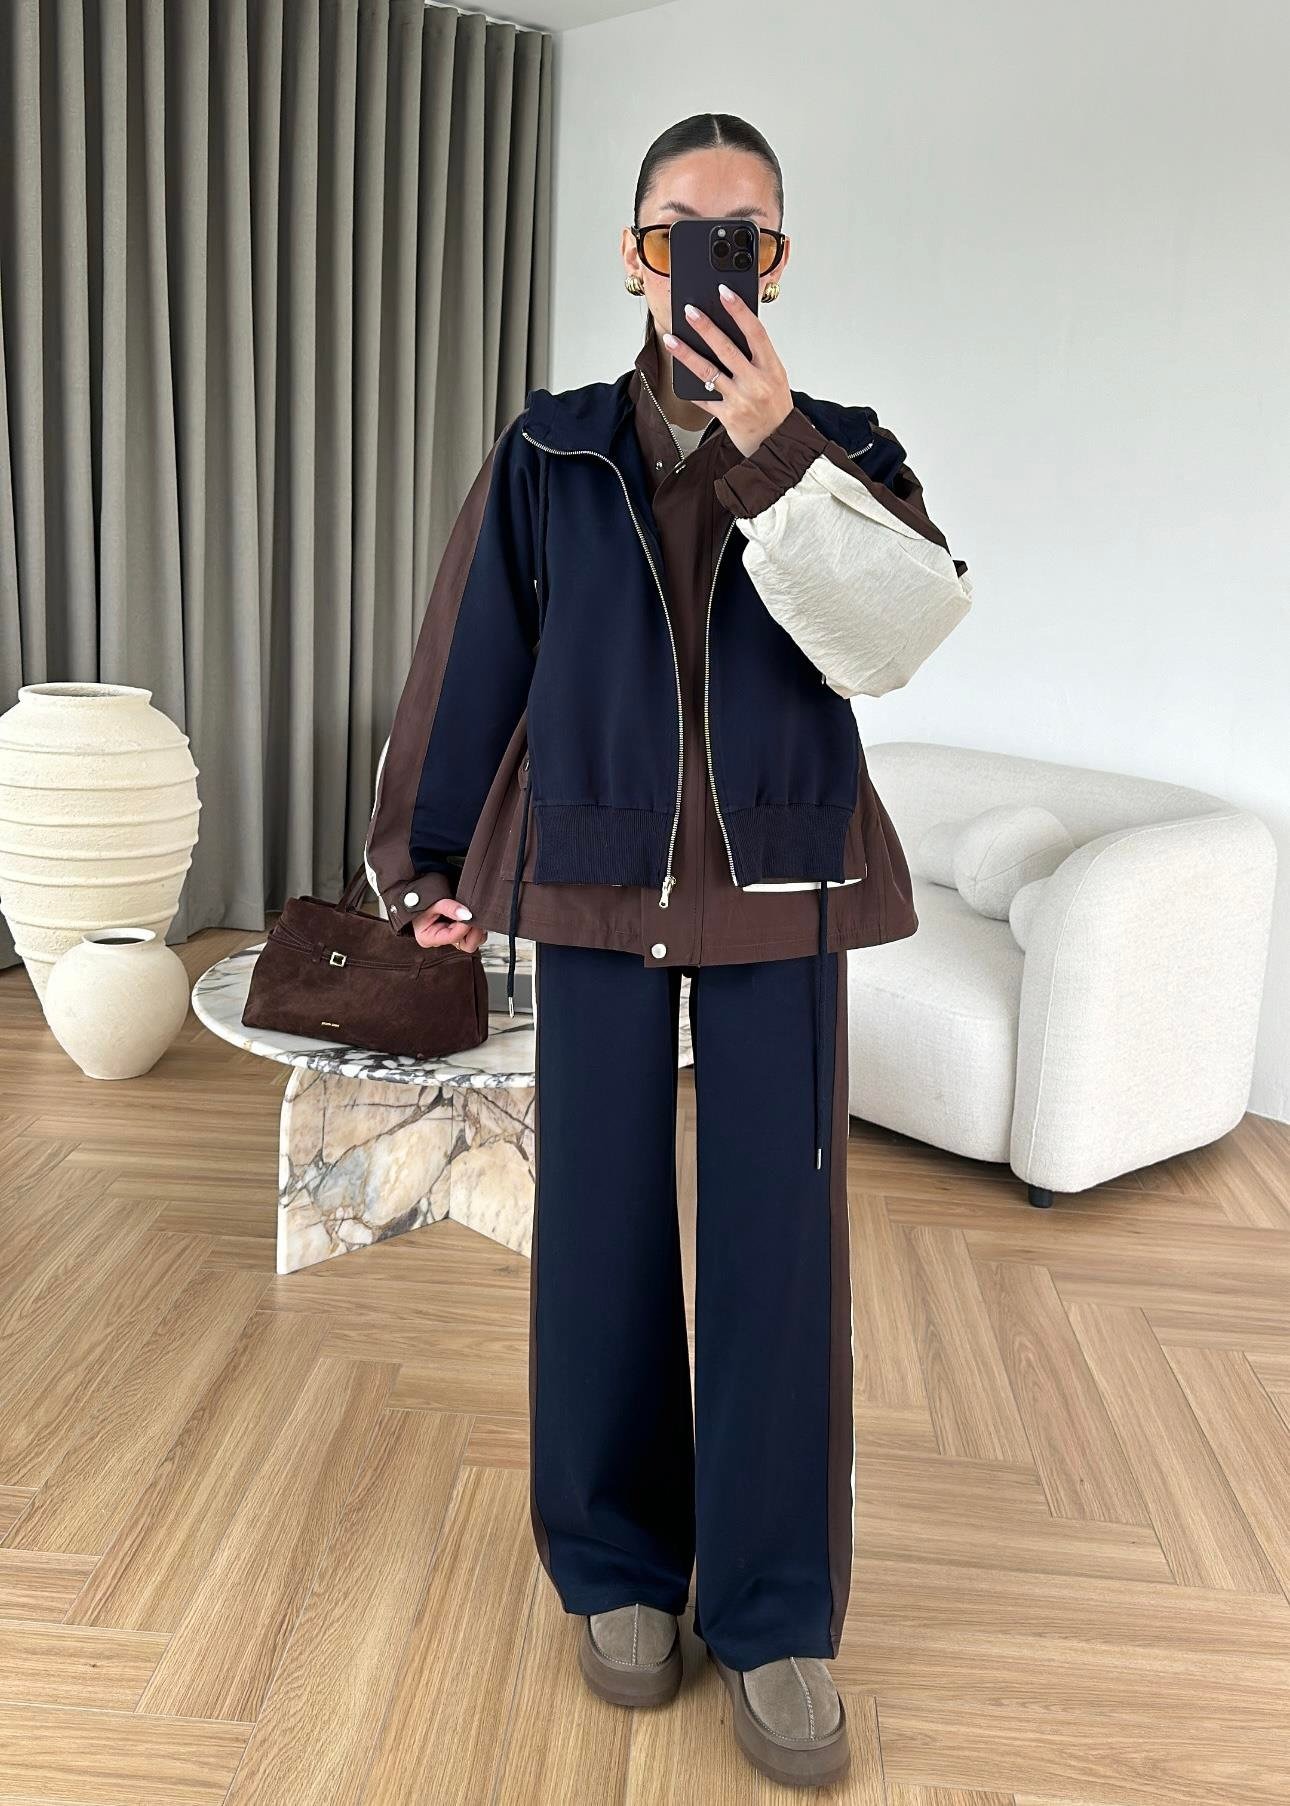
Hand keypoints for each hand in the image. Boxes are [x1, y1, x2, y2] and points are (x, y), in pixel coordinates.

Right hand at [413, 896, 487, 953]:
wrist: (417, 896)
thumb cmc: (420, 901)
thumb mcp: (433, 902)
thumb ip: (449, 907)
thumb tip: (467, 914)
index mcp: (428, 938)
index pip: (453, 937)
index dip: (464, 926)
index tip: (469, 915)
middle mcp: (441, 941)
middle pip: (465, 945)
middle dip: (474, 932)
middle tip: (476, 918)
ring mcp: (450, 938)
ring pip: (472, 942)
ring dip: (477, 931)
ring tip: (475, 916)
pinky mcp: (457, 933)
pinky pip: (473, 937)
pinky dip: (477, 929)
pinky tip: (473, 918)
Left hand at [662, 285, 792, 459]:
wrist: (778, 442)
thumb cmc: (776, 406)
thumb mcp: (775, 375)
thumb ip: (757, 355)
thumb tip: (732, 328)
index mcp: (771, 368)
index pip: (755, 332)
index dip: (739, 310)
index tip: (724, 292)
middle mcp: (756, 383)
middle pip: (726, 348)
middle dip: (705, 327)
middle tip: (689, 311)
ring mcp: (740, 400)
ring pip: (708, 371)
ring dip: (686, 354)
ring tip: (671, 339)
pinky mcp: (727, 416)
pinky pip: (704, 398)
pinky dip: (690, 387)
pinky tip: (677, 374)